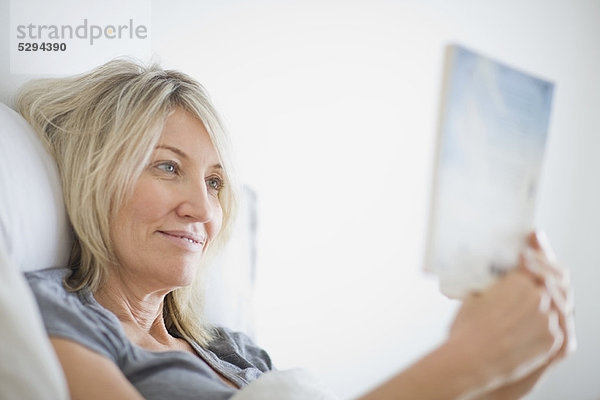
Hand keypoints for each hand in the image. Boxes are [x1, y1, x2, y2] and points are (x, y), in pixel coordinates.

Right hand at [448, 232, 574, 397]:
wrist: (471, 360)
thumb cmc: (467, 329)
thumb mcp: (474, 295)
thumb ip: (492, 283)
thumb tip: (491, 278)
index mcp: (518, 281)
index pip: (530, 263)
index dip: (529, 258)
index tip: (527, 253)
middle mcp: (539, 297)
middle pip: (546, 282)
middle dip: (539, 280)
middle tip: (533, 277)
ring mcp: (549, 319)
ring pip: (551, 305)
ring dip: (542, 304)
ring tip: (526, 310)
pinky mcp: (554, 340)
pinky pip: (555, 327)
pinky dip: (544, 325)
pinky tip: (529, 328)